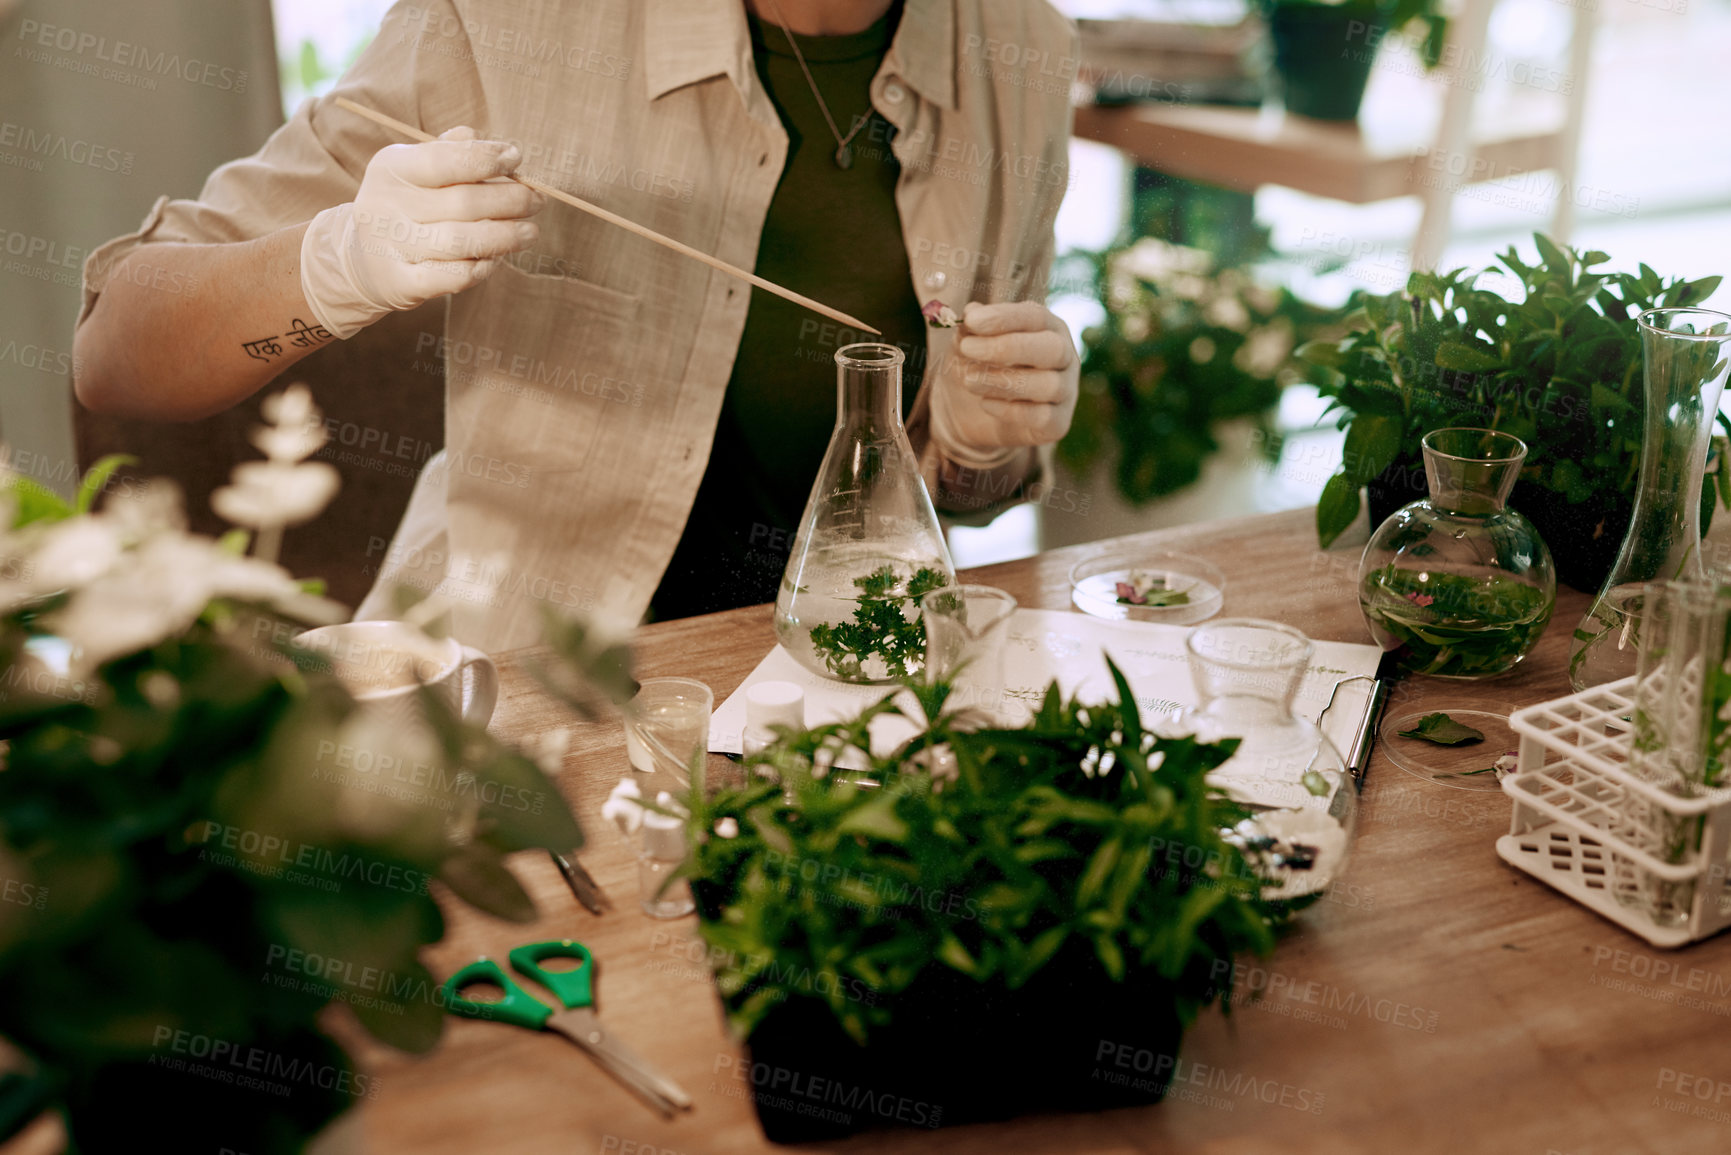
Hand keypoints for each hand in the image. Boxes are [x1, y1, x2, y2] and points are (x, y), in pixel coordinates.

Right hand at [301, 126, 544, 338]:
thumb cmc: (406, 206)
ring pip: (461, 242)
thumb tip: (484, 140)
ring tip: (530, 231)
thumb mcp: (416, 170)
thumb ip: (449, 152)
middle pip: (463, 203)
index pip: (445, 159)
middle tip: (536, 200)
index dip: (486, 158)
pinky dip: (480, 268)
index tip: (516, 158)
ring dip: (505, 236)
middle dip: (509, 200)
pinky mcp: (402, 284)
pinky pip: (452, 277)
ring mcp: (393, 247)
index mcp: (391, 168)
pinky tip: (496, 259)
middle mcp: (387, 206)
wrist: (361, 259)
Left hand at [929, 301, 1078, 465]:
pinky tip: (985, 403)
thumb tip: (972, 312)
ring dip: (1003, 381)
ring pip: (1048, 385)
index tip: (972, 321)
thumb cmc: (977, 366)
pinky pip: (1042, 417)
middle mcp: (1064, 356)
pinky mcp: (1058, 423)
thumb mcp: (967, 344)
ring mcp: (1065, 391)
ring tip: (968, 380)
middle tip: (967, 348)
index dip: (1005, 318)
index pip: (1036, 317)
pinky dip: (1010, 410)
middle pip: (1052, 348)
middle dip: (1007, 347)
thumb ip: (970, 329)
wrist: (972, 415)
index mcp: (1047, 328)